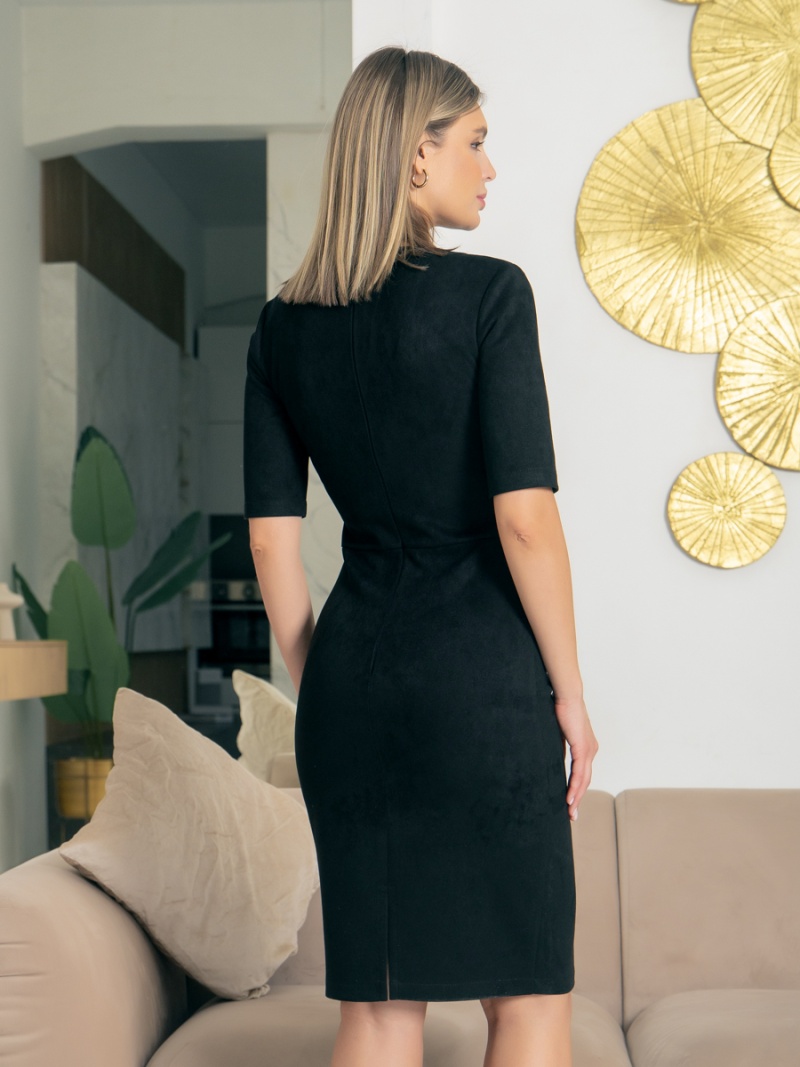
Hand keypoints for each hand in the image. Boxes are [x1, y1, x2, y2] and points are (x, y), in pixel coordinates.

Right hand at [554, 695, 597, 821]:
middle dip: (578, 799)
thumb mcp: (560, 734)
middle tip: (572, 815)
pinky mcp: (582, 747)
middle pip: (586, 780)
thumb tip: (550, 757)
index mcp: (587, 747)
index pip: (583, 773)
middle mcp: (591, 750)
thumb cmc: (561, 709)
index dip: (577, 788)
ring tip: (570, 811)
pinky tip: (569, 797)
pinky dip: (575, 786)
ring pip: (584, 779)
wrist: (567, 695)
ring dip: (576, 797)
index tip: (571, 803)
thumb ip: (560, 747)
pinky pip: (579, 772)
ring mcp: (589, 749)